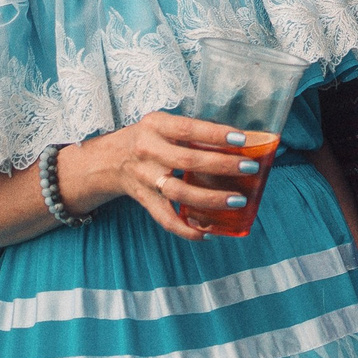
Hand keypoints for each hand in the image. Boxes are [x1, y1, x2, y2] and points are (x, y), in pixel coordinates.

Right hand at [56, 111, 267, 240]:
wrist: (108, 159)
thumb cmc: (150, 138)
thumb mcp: (165, 124)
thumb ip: (194, 131)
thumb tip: (241, 141)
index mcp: (156, 126)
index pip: (188, 128)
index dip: (215, 134)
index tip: (242, 139)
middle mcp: (147, 150)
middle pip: (187, 160)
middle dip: (222, 165)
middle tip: (249, 168)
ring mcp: (144, 177)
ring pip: (178, 192)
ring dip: (211, 199)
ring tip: (238, 200)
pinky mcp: (144, 199)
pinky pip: (165, 218)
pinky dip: (186, 229)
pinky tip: (209, 232)